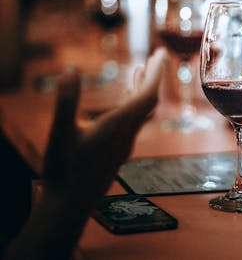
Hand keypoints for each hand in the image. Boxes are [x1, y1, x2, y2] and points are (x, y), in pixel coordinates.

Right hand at [43, 48, 166, 211]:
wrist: (70, 207)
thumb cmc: (64, 172)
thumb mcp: (60, 133)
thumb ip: (66, 100)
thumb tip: (71, 70)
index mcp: (118, 126)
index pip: (147, 95)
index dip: (156, 72)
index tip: (162, 53)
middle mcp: (127, 134)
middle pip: (149, 100)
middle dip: (154, 76)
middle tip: (157, 55)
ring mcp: (124, 144)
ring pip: (141, 112)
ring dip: (143, 89)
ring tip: (141, 70)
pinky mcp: (118, 151)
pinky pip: (133, 121)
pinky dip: (133, 104)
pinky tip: (123, 102)